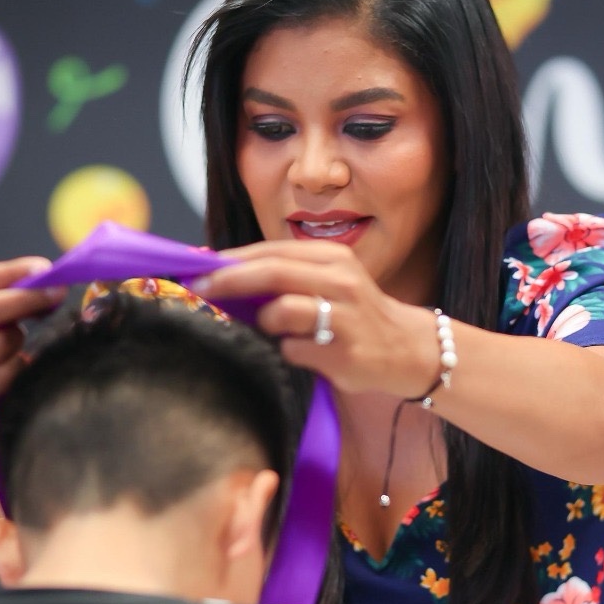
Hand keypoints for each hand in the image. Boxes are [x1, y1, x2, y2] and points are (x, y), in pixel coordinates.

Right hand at [0, 257, 64, 429]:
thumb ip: (5, 290)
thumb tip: (46, 276)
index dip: (13, 272)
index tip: (45, 269)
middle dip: (25, 299)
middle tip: (57, 292)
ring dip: (17, 341)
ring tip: (12, 345)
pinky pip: (7, 373)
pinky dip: (18, 367)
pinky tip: (11, 368)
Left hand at [191, 241, 440, 397]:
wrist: (405, 349)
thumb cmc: (353, 315)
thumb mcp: (325, 282)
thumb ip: (283, 276)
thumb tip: (221, 275)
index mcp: (332, 258)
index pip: (270, 251)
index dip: (230, 260)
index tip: (197, 268)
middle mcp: (341, 280)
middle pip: (272, 271)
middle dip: (229, 280)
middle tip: (201, 289)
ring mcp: (344, 316)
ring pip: (281, 310)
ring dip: (267, 322)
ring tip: (281, 330)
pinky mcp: (344, 351)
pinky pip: (293, 349)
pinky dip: (290, 351)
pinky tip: (309, 352)